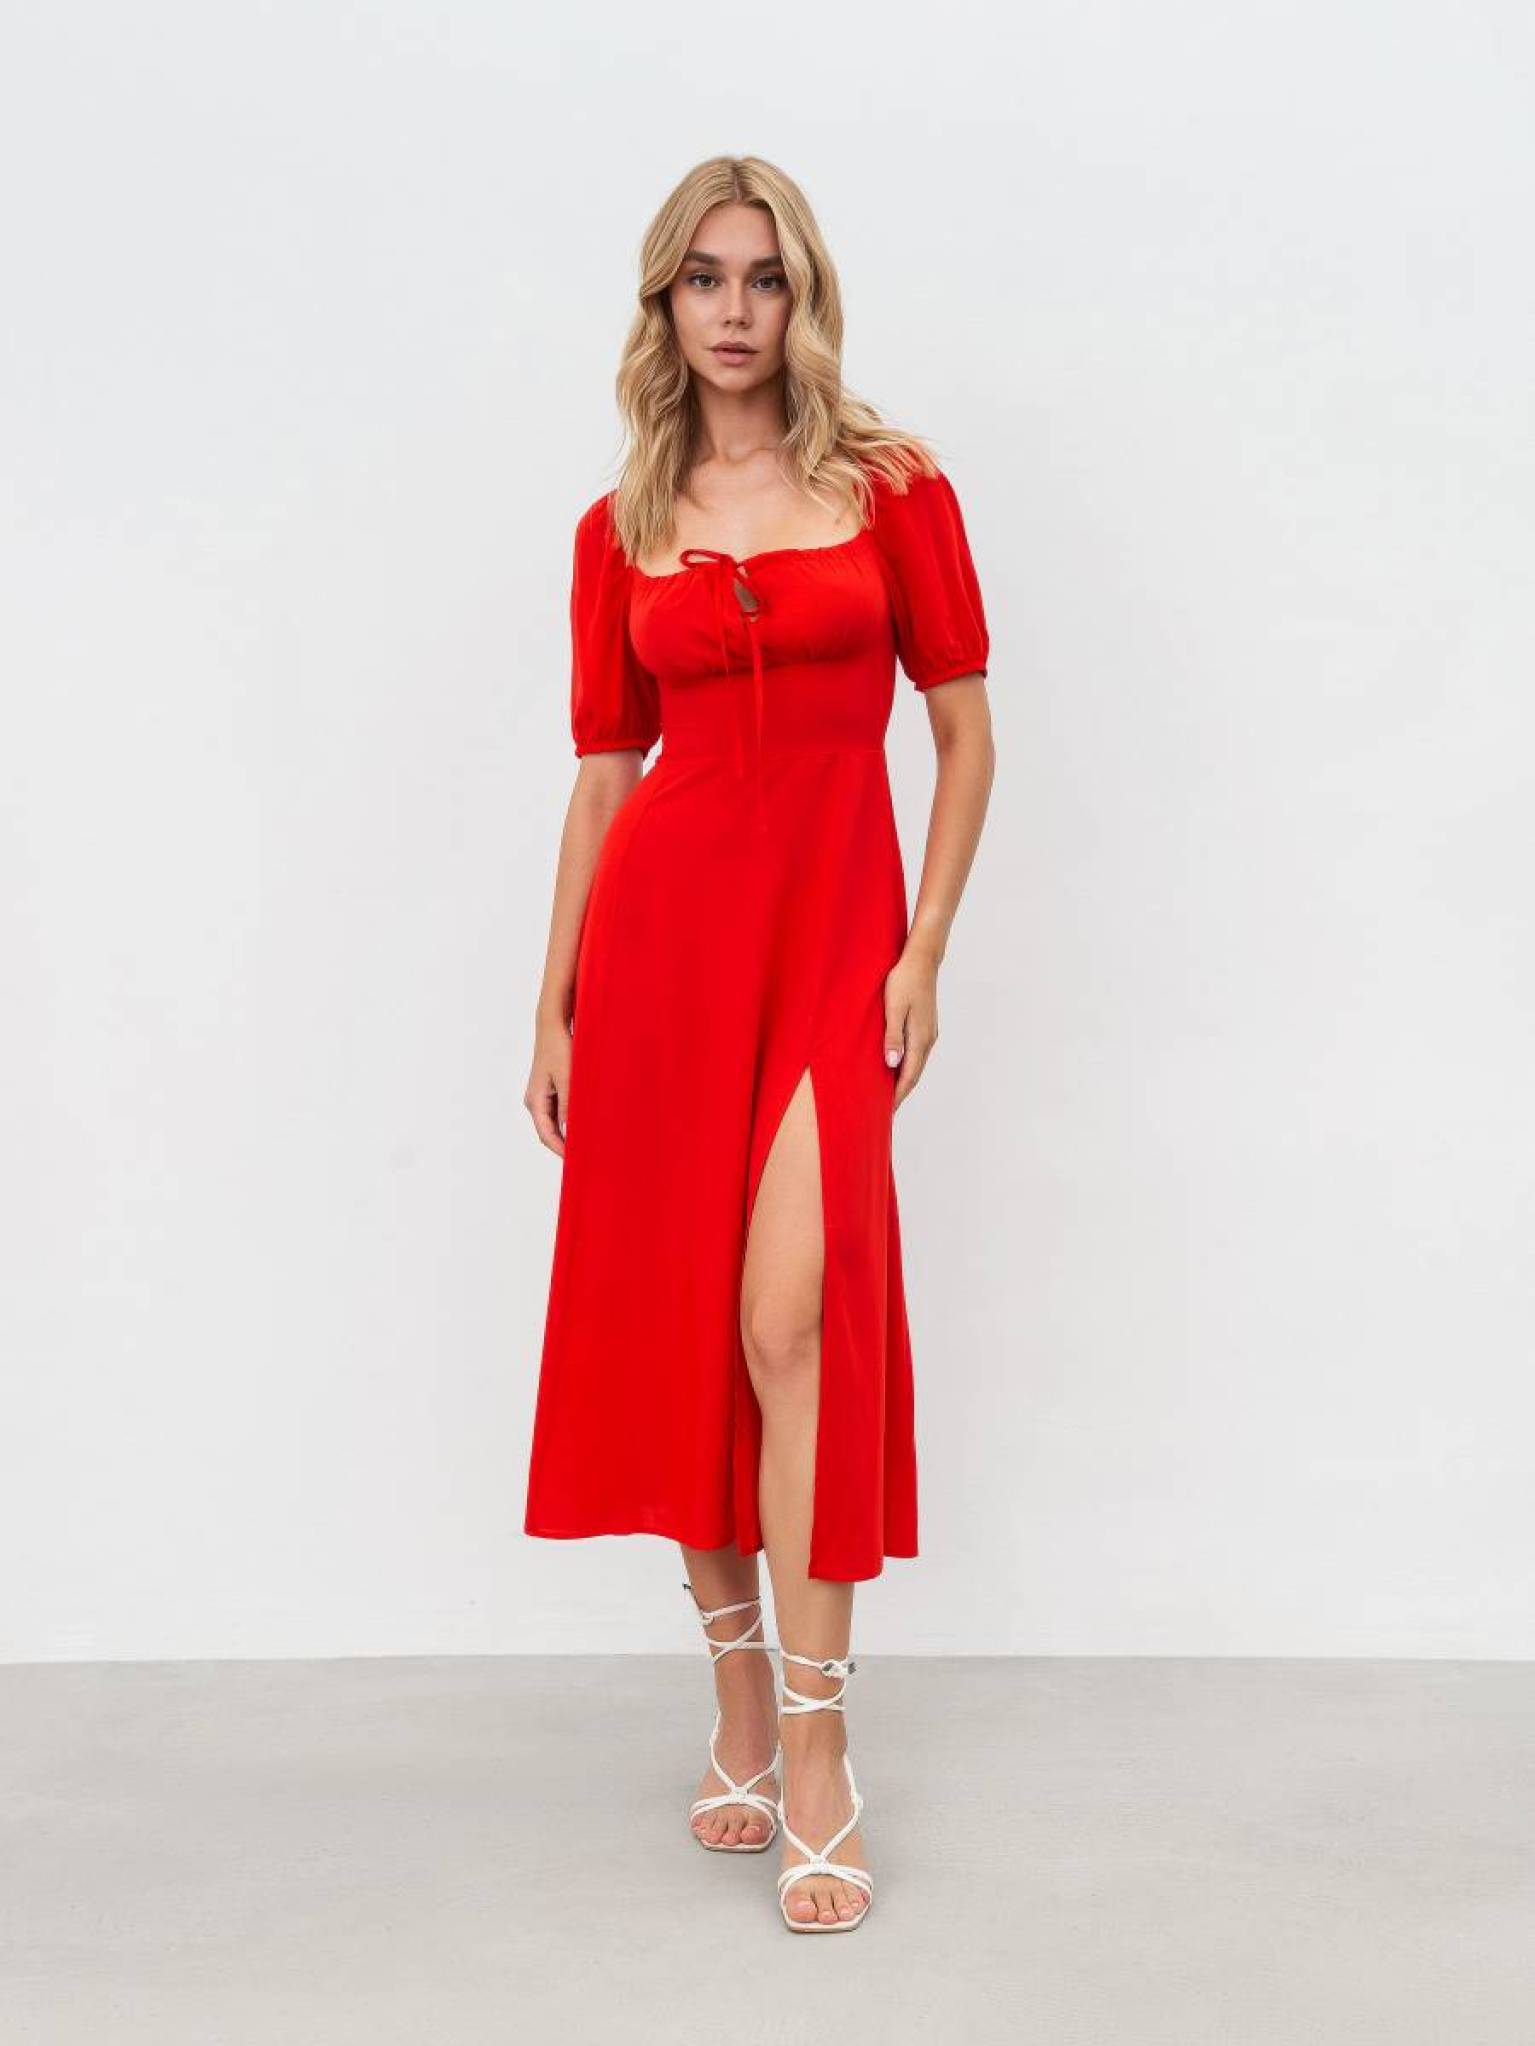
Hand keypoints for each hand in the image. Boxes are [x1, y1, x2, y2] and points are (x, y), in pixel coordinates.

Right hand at [525, 1016, 572, 1155]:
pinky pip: (560, 1112)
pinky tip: (585, 1123)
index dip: (560, 1150)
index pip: (546, 1135)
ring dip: (569, 1133)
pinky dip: (571, 1120)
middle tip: (585, 1155)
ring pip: (555, 1123)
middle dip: (565, 1145)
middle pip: (549, 1132)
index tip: (575, 1160)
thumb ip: (568, 1104)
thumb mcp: (567, 1077)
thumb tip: (571, 1130)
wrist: (553, 1026)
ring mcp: (542, 1096)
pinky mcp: (550, 1090)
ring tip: (587, 1142)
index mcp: (535, 1101)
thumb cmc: (559, 1048)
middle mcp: (535, 1101)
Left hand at [882, 945, 938, 1110]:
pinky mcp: (925, 1026)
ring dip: (903, 1080)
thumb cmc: (903, 980)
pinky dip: (906, 1066)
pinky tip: (895, 1067)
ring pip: (916, 1064)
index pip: (908, 1076)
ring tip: (888, 1094)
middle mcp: (928, 1039)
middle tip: (885, 1112)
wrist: (922, 959)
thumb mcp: (893, 1008)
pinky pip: (916, 1054)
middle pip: (914, 1074)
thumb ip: (893, 1036)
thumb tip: (892, 1064)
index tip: (886, 1113)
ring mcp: (929, 1033)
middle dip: (900, 1094)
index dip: (897, 1096)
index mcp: (920, 1038)